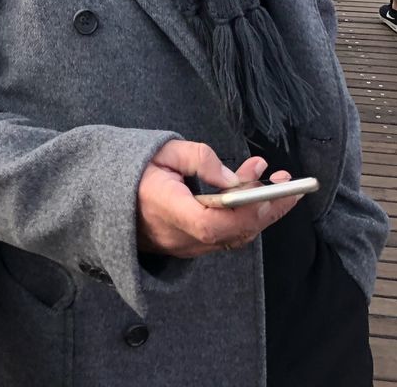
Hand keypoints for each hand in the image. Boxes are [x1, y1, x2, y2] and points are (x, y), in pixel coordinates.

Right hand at [136, 140, 299, 258]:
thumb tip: (235, 178)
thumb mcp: (164, 150)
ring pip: (233, 238)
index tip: (262, 190)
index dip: (240, 212)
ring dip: (261, 212)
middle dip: (266, 209)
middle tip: (287, 182)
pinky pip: (226, 238)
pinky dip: (246, 218)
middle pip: (231, 234)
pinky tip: (254, 195)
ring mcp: (185, 246)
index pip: (207, 224)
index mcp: (164, 207)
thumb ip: (200, 159)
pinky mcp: (191, 247)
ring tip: (276, 182)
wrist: (109, 197)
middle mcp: (177, 235)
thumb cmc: (136, 168)